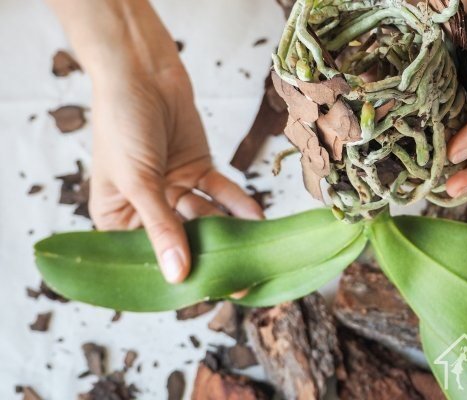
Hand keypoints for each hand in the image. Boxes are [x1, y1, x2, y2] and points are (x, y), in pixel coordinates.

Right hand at [90, 64, 263, 283]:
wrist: (142, 70)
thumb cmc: (122, 122)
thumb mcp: (138, 180)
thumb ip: (161, 228)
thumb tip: (177, 274)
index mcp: (118, 220)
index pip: (148, 258)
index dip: (175, 276)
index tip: (207, 294)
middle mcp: (148, 210)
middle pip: (183, 242)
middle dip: (212, 257)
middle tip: (242, 282)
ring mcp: (175, 190)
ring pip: (207, 219)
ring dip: (230, 231)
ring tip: (256, 249)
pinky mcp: (199, 170)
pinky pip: (221, 194)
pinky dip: (238, 203)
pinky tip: (257, 217)